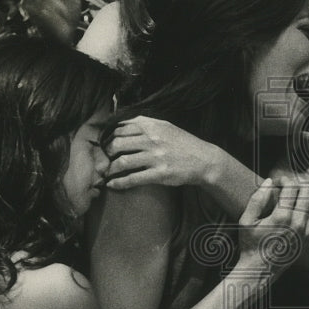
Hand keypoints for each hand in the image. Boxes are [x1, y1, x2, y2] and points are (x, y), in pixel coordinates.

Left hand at [105, 116, 219, 189]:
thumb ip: (146, 123)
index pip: (120, 128)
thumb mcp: (166, 126)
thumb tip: (123, 123)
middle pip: (117, 144)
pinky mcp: (159, 174)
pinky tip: (112, 185)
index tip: (106, 145)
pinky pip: (133, 178)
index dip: (109, 137)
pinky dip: (119, 183)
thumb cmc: (183, 144)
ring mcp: (155, 157)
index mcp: (152, 126)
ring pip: (122, 161)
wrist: (204, 160)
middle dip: (107, 153)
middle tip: (104, 160)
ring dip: (110, 169)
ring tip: (107, 173)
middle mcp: (152, 139)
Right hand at [237, 178, 308, 273]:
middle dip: (298, 185)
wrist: (260, 269)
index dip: (285, 180)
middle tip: (289, 188)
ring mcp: (307, 232)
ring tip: (299, 197)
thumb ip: (257, 199)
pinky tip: (307, 210)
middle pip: (308, 191)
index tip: (279, 182)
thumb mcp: (246, 221)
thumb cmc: (251, 244)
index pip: (292, 187)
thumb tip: (269, 181)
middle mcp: (298, 223)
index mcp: (282, 217)